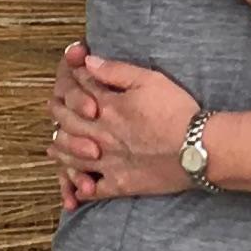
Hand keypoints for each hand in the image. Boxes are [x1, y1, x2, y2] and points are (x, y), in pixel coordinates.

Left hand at [48, 40, 198, 201]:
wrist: (197, 149)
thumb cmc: (178, 112)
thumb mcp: (150, 80)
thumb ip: (116, 71)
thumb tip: (88, 62)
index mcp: (107, 107)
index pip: (80, 90)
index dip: (72, 79)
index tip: (69, 75)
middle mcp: (101, 135)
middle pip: (68, 122)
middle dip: (58, 113)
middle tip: (53, 109)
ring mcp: (108, 161)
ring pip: (72, 156)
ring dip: (60, 149)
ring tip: (53, 148)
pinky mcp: (119, 184)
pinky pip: (92, 189)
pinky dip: (81, 187)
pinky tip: (77, 186)